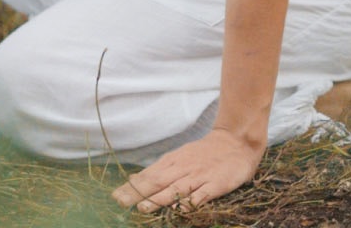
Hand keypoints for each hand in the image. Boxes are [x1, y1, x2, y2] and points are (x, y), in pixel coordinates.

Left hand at [111, 129, 262, 212]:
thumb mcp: (178, 157)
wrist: (235, 142)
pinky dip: (190, 200)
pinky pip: (201, 194)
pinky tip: (180, 208)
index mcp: (171, 162)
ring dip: (158, 199)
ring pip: (175, 188)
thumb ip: (159, 170)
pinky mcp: (216, 184)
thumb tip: (135, 179)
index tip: (116, 196)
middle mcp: (182, 168)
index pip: (147, 176)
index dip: (131, 187)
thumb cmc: (203, 153)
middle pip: (156, 182)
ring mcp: (199, 176)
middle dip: (138, 193)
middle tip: (121, 202)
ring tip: (143, 208)